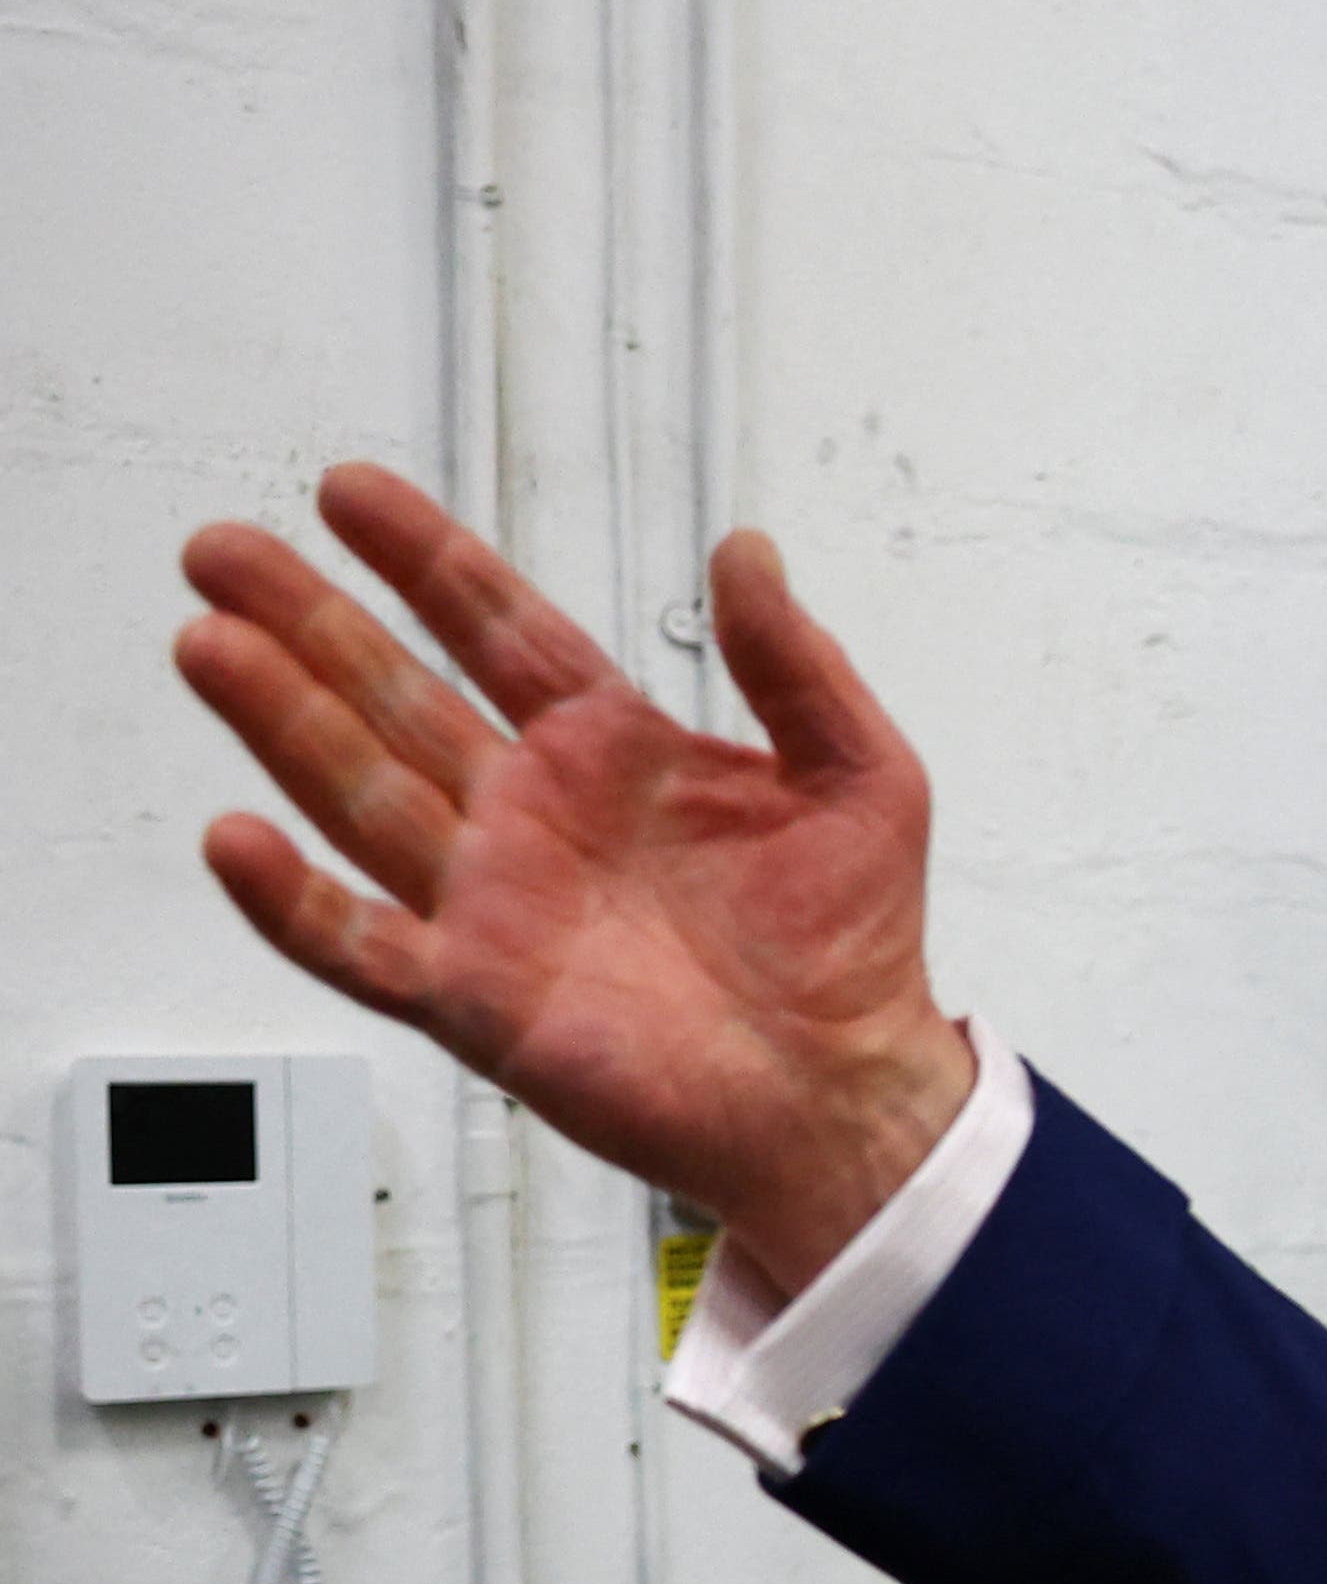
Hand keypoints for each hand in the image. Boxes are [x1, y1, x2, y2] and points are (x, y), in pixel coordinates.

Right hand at [175, 467, 969, 1299]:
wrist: (847, 1090)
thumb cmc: (855, 947)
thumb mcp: (860, 774)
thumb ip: (798, 663)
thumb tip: (747, 552)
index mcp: (613, 751)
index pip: (499, 629)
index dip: (424, 559)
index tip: (348, 493)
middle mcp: (533, 816)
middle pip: (395, 695)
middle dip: (307, 622)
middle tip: (223, 553)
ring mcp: (495, 903)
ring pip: (359, 794)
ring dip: (280, 722)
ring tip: (209, 645)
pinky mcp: (477, 996)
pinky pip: (361, 943)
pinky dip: (293, 900)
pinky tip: (238, 839)